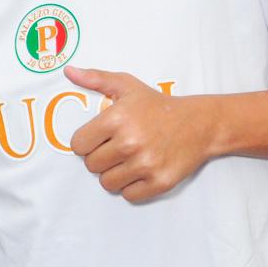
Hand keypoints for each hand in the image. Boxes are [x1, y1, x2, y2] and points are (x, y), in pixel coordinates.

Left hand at [64, 67, 214, 202]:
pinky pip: (129, 196)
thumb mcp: (127, 85)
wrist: (199, 124)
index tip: (99, 138)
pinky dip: (132, 187)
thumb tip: (68, 71)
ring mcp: (146, 164)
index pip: (78, 145)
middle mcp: (130, 142)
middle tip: (116, 148)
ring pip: (107, 183)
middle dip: (100, 158)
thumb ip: (95, 79)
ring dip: (114, 174)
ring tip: (128, 159)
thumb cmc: (158, 105)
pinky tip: (140, 171)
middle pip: (91, 165)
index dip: (86, 142)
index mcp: (116, 119)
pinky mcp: (160, 182)